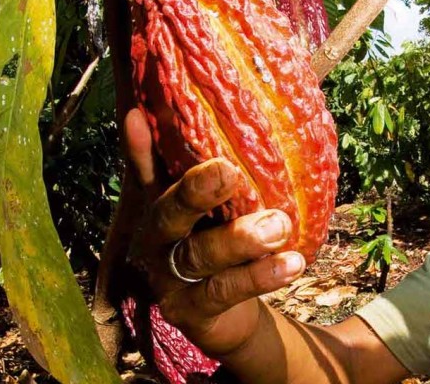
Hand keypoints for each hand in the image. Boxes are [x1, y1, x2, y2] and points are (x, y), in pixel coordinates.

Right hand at [120, 109, 306, 355]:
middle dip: (196, 191)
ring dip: (241, 239)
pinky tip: (292, 263)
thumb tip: (235, 113)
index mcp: (160, 207)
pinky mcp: (189, 311)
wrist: (226, 317)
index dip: (138, 147)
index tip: (137, 116)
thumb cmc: (222, 247)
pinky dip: (260, 277)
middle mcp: (156, 240)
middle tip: (229, 172)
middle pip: (168, 213)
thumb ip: (218, 174)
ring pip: (200, 255)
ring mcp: (168, 278)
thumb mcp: (216, 210)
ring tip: (280, 225)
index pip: (145, 172)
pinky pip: (225, 291)